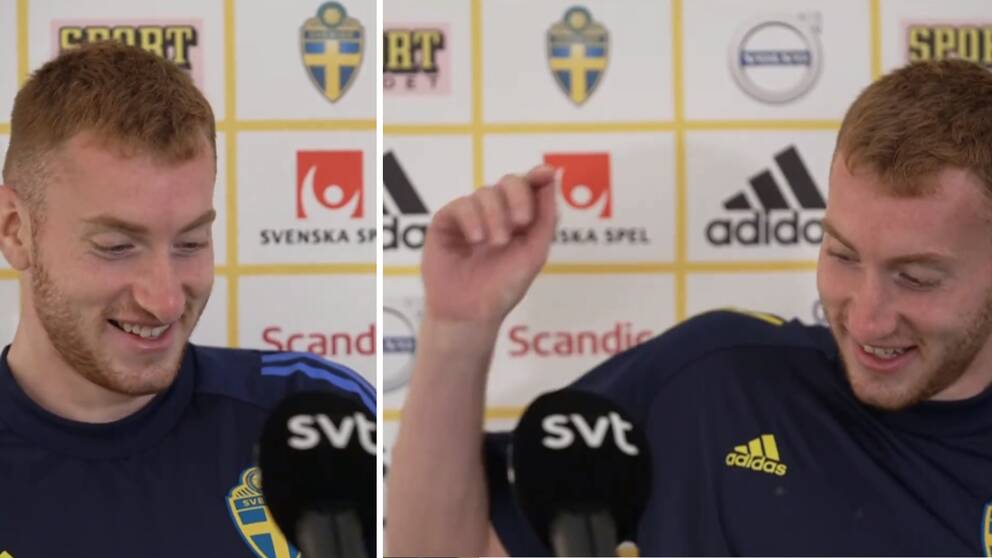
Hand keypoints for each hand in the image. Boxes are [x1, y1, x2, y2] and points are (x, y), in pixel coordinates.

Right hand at [421, 165, 557, 328]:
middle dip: (519, 197)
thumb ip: (546, 218)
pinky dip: (473, 219)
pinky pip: (462, 204)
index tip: (546, 173)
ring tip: (496, 243)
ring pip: (486, 192)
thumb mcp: (534, 254)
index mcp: (519, 218)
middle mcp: (496, 212)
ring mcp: (470, 215)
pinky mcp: (447, 221)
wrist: (470, 313)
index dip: (538, 176)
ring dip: (496, 215)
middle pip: (510, 182)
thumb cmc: (502, 287)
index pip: (530, 187)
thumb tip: (551, 177)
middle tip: (522, 222)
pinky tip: (476, 240)